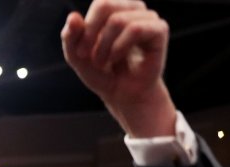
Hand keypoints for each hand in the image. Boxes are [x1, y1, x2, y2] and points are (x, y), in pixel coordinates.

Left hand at [61, 0, 174, 136]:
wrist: (122, 94)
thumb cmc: (102, 72)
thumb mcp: (77, 56)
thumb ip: (70, 36)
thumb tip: (73, 16)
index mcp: (114, 8)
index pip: (99, 3)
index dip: (86, 28)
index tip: (81, 52)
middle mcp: (133, 8)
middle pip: (106, 5)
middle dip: (91, 35)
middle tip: (89, 57)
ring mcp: (148, 17)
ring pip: (118, 20)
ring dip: (105, 47)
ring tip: (104, 62)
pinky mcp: (160, 30)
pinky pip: (136, 29)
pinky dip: (120, 47)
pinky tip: (117, 59)